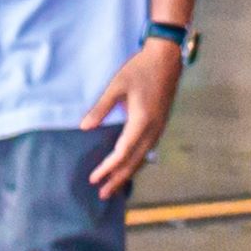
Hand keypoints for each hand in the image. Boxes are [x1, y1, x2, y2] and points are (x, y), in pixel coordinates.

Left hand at [80, 38, 183, 199]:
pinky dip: (138, 161)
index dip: (107, 168)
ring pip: (144, 156)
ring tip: (116, 185)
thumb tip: (84, 128)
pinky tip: (131, 163)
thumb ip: (101, 108)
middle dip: (119, 178)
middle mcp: (153, 128)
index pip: (122, 153)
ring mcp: (160, 125)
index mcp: (142, 121)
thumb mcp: (117, 85)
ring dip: (129, 172)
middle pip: (135, 161)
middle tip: (103, 194)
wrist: (166, 57)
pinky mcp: (161, 121)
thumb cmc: (140, 69)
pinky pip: (149, 148)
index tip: (93, 178)